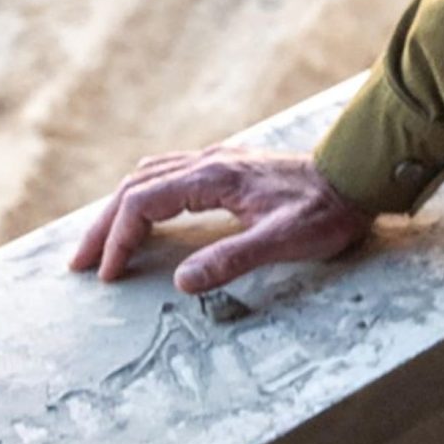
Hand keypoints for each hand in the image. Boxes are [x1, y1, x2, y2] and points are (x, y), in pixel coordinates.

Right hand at [68, 147, 374, 294]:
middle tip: (81, 263)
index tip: (109, 274)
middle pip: (137, 186)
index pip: (144, 202)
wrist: (363, 176)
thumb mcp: (284, 240)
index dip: (120, 238)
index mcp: (216, 177)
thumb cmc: (328, 209)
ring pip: (151, 177)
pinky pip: (171, 174)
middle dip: (105, 225)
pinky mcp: (231, 167)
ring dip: (121, 209)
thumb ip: (232, 259)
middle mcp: (212, 161)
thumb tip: (182, 282)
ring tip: (102, 243)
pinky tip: (146, 214)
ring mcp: (220, 160)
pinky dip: (145, 196)